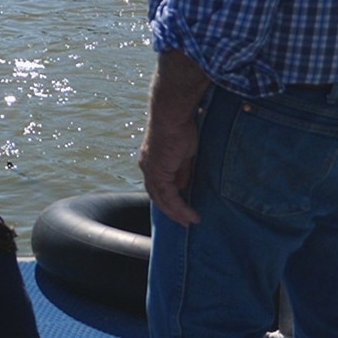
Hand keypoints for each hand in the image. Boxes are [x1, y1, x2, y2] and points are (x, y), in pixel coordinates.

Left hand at [138, 106, 201, 225]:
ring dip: (175, 213)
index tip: (181, 208)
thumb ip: (181, 171)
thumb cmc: (180, 128)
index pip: (158, 185)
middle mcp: (147, 167)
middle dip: (170, 211)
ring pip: (161, 200)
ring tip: (189, 222)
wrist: (172, 115)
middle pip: (157, 196)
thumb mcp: (183, 153)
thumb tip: (182, 187)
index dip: (168, 199)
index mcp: (152, 162)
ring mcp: (151, 171)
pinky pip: (169, 197)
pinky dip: (179, 208)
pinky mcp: (158, 173)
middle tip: (184, 221)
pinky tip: (190, 215)